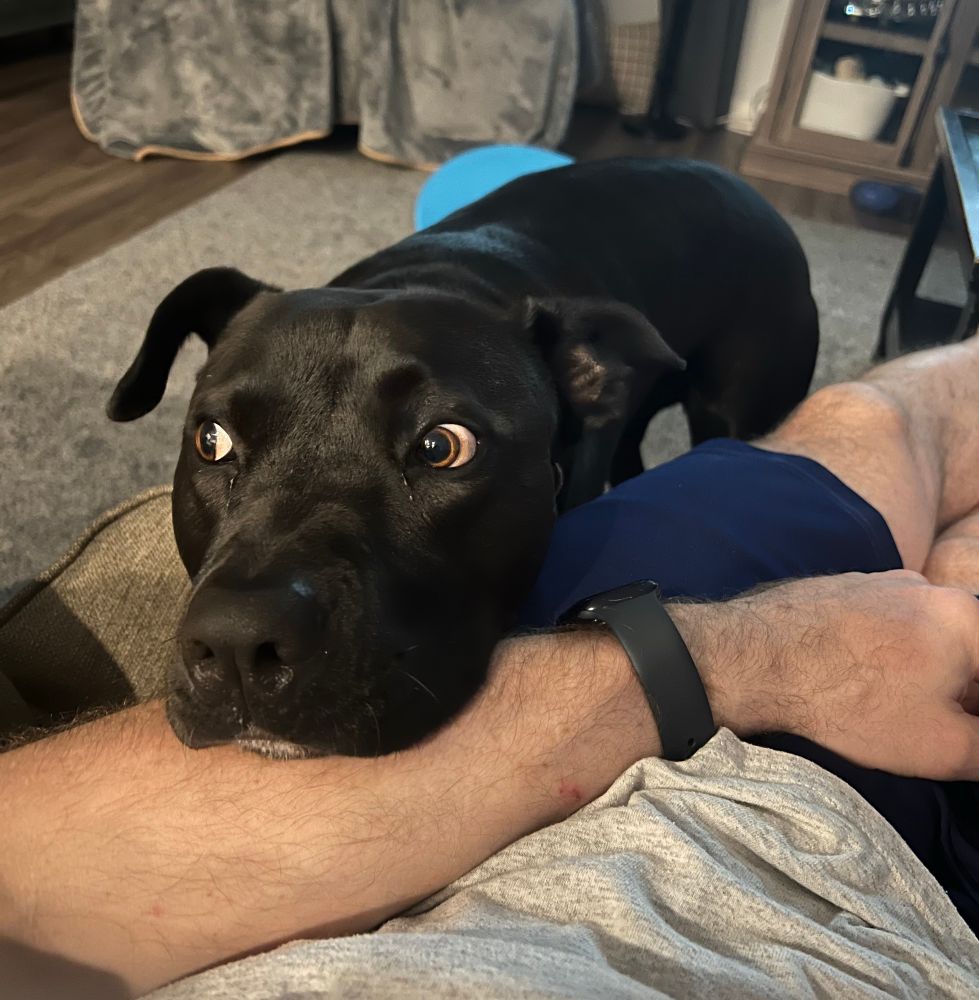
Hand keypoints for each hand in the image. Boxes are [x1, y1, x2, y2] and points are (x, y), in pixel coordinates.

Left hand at [671, 570, 978, 779]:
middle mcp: (926, 587)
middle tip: (935, 725)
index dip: (973, 711)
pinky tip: (856, 682)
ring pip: (924, 634)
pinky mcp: (838, 588)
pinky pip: (881, 624)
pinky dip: (884, 654)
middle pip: (965, 648)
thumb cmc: (850, 701)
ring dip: (923, 672)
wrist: (753, 661)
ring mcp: (878, 582)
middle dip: (960, 692)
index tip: (961, 731)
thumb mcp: (942, 747)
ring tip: (891, 708)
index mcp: (966, 616)